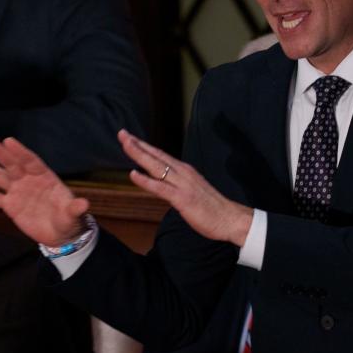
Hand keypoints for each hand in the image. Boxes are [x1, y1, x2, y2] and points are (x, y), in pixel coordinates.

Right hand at [0, 137, 90, 245]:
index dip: (20, 152)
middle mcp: (29, 181)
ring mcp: (17, 192)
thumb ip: (75, 208)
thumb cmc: (69, 219)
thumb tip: (84, 204)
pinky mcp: (10, 206)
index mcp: (45, 178)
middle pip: (12, 165)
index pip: (31, 162)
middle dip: (0, 153)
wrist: (60, 234)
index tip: (8, 141)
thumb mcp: (73, 214)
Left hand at [118, 129, 252, 246]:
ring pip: (156, 167)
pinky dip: (146, 180)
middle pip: (156, 156)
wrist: (230, 218)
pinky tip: (133, 174)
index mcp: (184, 171)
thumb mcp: (191, 190)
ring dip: (139, 155)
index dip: (144, 146)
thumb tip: (164, 183)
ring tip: (125, 144)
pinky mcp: (182, 198)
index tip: (129, 137)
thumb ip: (177, 184)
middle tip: (122, 133)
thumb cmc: (211, 207)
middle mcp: (183, 173)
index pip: (160, 155)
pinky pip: (161, 188)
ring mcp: (182, 184)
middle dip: (137, 144)